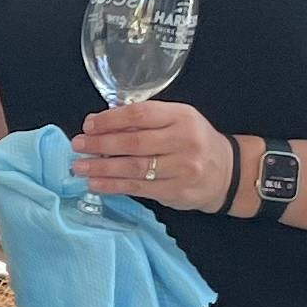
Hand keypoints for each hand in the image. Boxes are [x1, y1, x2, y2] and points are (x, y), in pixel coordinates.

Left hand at [71, 100, 234, 210]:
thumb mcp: (178, 120)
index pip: (141, 115)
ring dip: (102, 168)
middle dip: (101, 144)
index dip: (111, 120)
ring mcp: (182, 168)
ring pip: (134, 168)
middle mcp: (184, 141)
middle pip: (134, 143)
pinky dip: (114, 186)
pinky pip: (139, 188)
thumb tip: (102, 125)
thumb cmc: (194, 141)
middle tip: (78, 145)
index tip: (89, 125)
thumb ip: (146, 120)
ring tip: (80, 167)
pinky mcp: (177, 191)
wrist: (227, 172)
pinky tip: (96, 184)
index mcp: (182, 117)